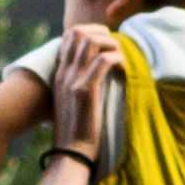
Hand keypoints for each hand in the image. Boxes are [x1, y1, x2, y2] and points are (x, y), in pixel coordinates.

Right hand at [44, 27, 121, 156]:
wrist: (71, 152)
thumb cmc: (78, 129)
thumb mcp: (74, 101)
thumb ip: (81, 83)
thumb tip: (98, 72)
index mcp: (60, 73)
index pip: (69, 35)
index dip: (91, 32)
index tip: (107, 45)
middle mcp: (64, 72)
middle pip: (78, 31)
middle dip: (101, 32)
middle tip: (116, 47)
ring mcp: (72, 80)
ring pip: (90, 41)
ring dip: (111, 43)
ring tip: (121, 57)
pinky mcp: (84, 91)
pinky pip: (103, 61)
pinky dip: (117, 59)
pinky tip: (124, 69)